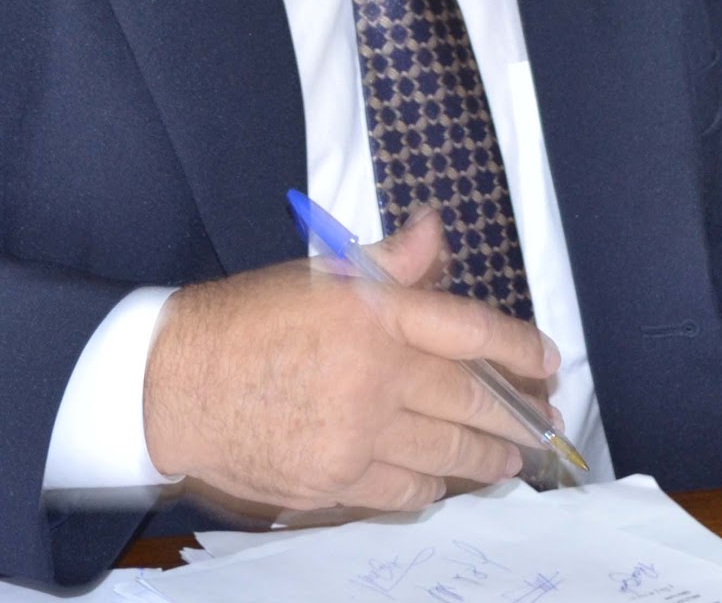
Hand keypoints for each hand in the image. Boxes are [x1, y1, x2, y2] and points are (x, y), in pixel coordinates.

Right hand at [142, 210, 561, 512]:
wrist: (174, 384)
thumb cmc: (245, 319)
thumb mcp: (319, 274)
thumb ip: (390, 260)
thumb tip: (437, 230)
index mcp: (372, 312)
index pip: (468, 329)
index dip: (518, 346)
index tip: (547, 361)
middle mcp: (374, 374)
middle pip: (470, 400)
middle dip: (516, 414)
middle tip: (543, 423)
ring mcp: (357, 435)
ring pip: (446, 454)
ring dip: (487, 458)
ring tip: (509, 459)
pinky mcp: (336, 482)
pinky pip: (405, 492)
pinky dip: (433, 487)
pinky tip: (443, 483)